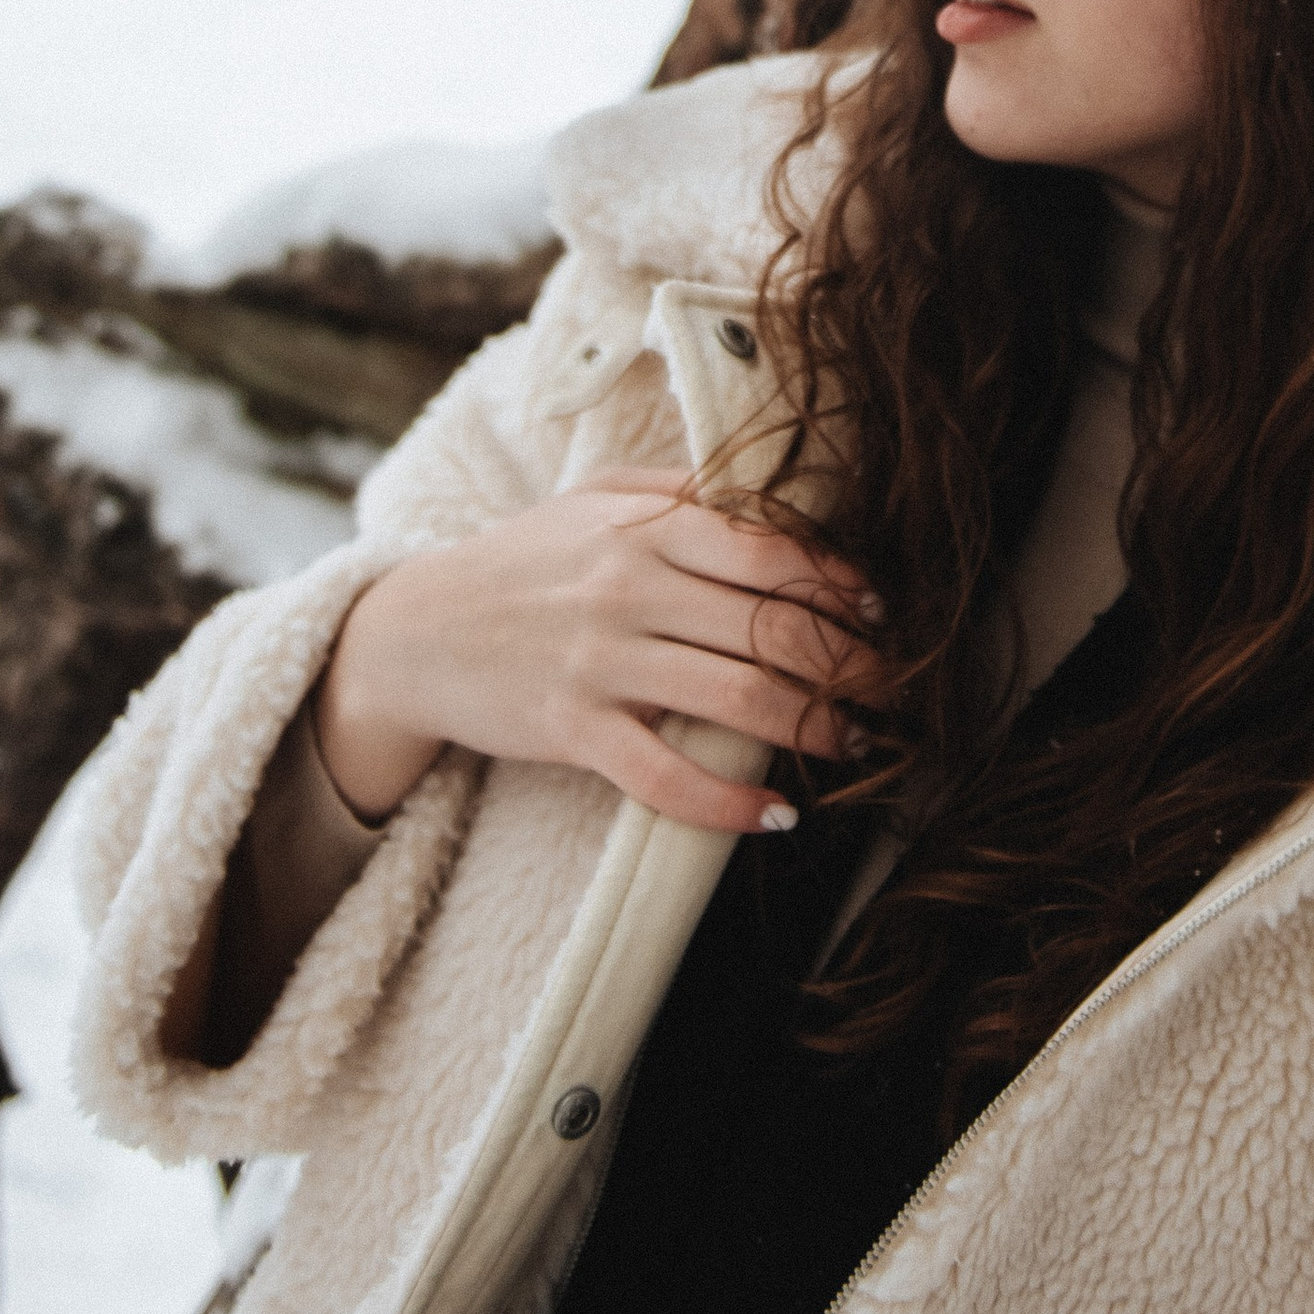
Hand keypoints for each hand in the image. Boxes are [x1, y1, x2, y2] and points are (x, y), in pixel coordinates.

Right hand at [313, 471, 881, 836]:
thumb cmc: (523, 558)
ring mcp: (602, 663)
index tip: (880, 610)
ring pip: (735, 699)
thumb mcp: (595, 501)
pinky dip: (727, 804)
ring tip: (854, 745)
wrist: (418, 627)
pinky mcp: (573, 730)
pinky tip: (776, 818)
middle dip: (847, 664)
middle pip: (769, 628)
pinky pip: (664, 776)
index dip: (837, 585)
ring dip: (811, 729)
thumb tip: (773, 500)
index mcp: (647, 530)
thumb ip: (680, 495)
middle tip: (896, 689)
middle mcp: (631, 590)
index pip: (769, 554)